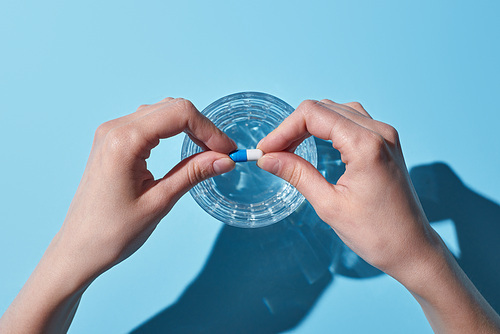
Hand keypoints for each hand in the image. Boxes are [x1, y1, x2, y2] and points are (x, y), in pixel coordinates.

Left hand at [60, 97, 236, 277]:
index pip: (179, 114)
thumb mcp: (160, 201)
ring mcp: (111, 133)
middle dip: (202, 127)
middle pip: (171, 108)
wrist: (79, 248)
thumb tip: (225, 159)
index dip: (210, 130)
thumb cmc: (114, 232)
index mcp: (124, 141)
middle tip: (223, 153)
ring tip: (209, 152)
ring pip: (161, 113)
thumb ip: (193, 173)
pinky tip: (186, 148)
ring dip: (189, 127)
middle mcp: (115, 129)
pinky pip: (149, 123)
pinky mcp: (112, 142)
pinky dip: (173, 131)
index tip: (228, 151)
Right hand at [257, 99, 499, 332]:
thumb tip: (268, 158)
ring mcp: (386, 136)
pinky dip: (328, 128)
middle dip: (294, 127)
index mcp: (365, 144)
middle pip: (324, 108)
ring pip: (338, 111)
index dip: (283, 129)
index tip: (266, 150)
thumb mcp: (329, 205)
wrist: (412, 249)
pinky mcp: (387, 144)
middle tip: (274, 152)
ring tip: (290, 147)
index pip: (313, 115)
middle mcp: (379, 132)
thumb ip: (297, 174)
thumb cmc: (376, 233)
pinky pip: (353, 121)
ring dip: (311, 125)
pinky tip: (315, 143)